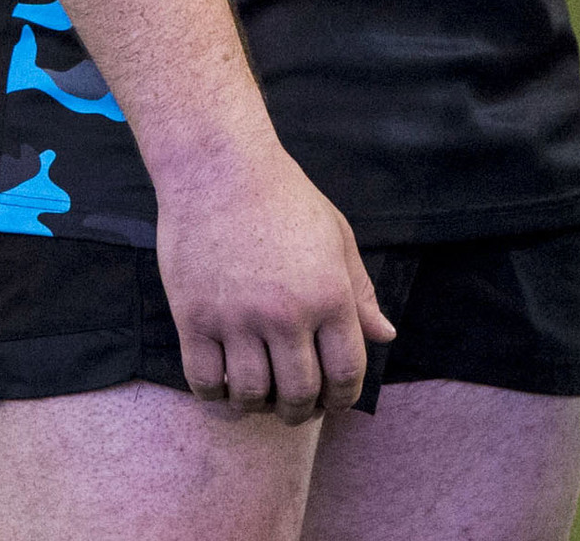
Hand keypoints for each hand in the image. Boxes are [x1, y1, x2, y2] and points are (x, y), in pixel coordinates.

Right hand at [153, 128, 397, 424]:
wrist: (219, 168)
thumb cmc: (285, 199)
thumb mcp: (337, 237)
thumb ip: (361, 293)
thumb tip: (385, 337)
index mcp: (329, 294)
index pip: (346, 373)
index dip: (344, 397)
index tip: (335, 398)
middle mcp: (286, 313)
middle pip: (299, 394)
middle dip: (303, 410)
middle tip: (296, 404)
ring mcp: (237, 318)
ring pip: (251, 395)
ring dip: (259, 405)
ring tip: (261, 393)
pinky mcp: (194, 319)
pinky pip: (205, 382)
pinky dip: (217, 394)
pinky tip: (226, 381)